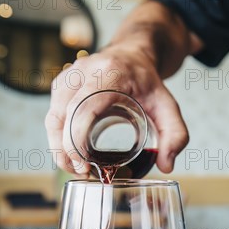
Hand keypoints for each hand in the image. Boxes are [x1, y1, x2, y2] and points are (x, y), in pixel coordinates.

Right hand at [45, 44, 188, 175]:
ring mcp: (68, 77)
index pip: (84, 107)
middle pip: (63, 116)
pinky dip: (57, 139)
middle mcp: (83, 72)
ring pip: (53, 118)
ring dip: (59, 148)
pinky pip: (53, 116)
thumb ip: (175, 135)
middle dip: (66, 151)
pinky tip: (71, 156)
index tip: (83, 164)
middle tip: (82, 173)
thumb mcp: (169, 106)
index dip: (77, 139)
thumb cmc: (147, 82)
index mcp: (110, 74)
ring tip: (76, 169)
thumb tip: (166, 165)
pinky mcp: (61, 85)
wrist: (132, 56)